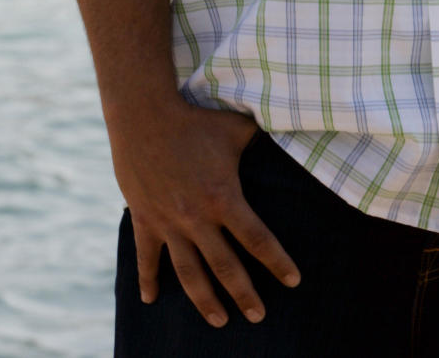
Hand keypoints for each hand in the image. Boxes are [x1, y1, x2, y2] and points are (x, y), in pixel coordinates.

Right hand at [107, 99, 300, 327]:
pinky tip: (151, 300)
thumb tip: (291, 128)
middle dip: (244, 295)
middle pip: (225, 267)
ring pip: (189, 273)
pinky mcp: (144, 220)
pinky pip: (147, 258)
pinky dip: (148, 280)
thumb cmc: (195, 120)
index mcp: (223, 197)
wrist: (145, 117)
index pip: (257, 239)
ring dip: (204, 300)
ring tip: (219, 321)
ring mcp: (168, 223)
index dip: (277, 262)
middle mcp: (197, 218)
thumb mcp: (236, 128)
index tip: (293, 281)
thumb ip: (261, 138)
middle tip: (259, 316)